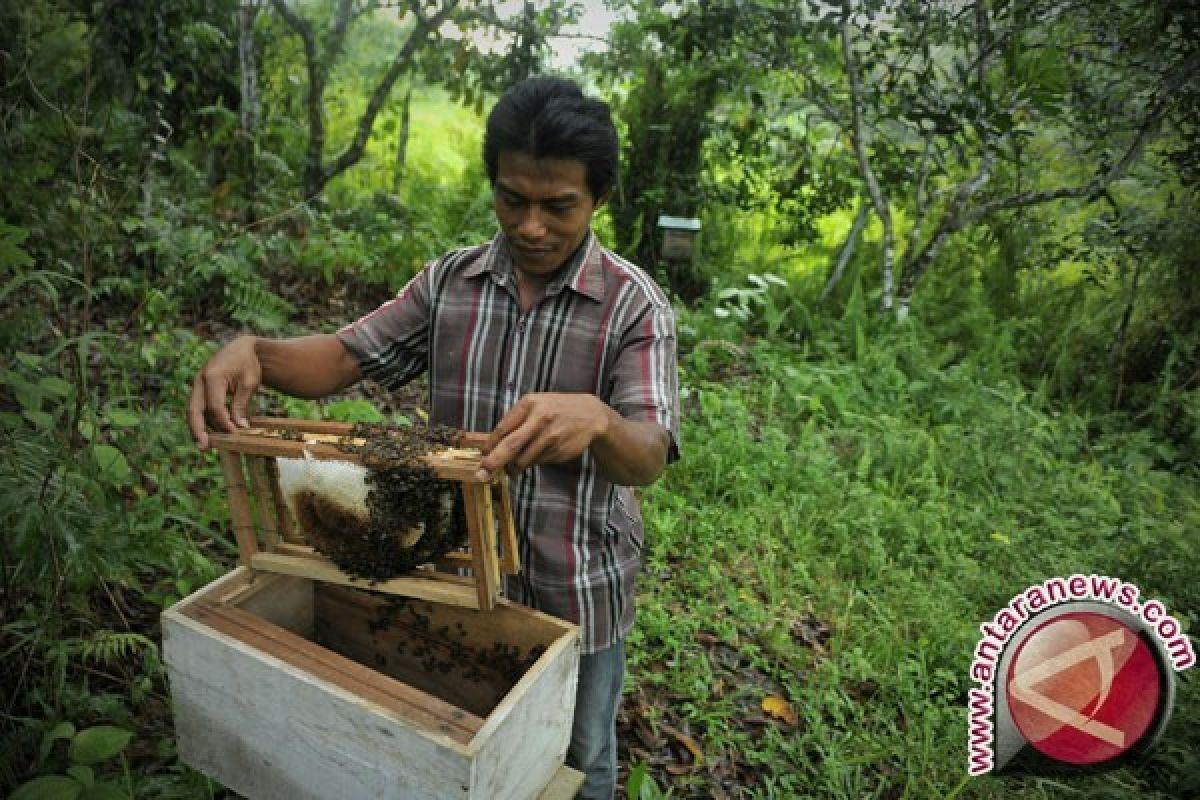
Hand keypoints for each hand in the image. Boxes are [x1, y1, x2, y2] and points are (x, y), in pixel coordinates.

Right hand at [186, 336, 261, 448]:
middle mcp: (200, 381)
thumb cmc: (248, 364)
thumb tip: (239, 427)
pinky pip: (199, 408)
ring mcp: (198, 385)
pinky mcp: (200, 389)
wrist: (242, 348)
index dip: (223, 423)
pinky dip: (204, 420)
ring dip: (200, 428)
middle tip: (203, 447)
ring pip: (194, 411)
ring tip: (207, 445)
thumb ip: (241, 404)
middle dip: (197, 430)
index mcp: (212, 377)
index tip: (234, 434)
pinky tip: (210, 434)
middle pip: (194, 410)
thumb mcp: (249, 383)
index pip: (215, 406)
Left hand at [475, 393, 609, 480]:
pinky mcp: (559, 450)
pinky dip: (532, 463)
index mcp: (529, 404)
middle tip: (482, 474)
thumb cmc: (556, 410)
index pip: (503, 428)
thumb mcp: (536, 406)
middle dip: (493, 463)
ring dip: (514, 468)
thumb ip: (516, 422)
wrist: (590, 415)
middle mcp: (540, 419)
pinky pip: (537, 462)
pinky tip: (538, 455)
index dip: (490, 446)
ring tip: (513, 469)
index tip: (482, 457)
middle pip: (510, 445)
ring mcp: (551, 436)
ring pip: (524, 459)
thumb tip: (492, 447)